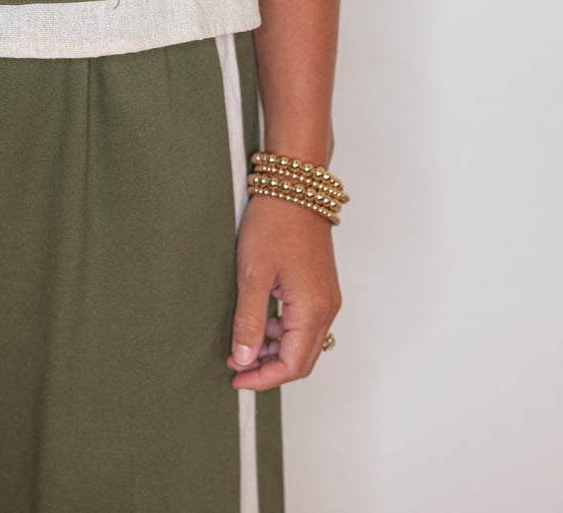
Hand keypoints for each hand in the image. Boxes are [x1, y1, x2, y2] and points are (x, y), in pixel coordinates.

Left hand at [226, 192, 340, 389]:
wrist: (295, 184)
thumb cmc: (275, 223)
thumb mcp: (253, 274)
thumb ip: (249, 321)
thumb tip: (244, 359)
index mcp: (312, 311)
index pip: (291, 366)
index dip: (262, 378)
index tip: (236, 378)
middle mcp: (327, 309)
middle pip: (301, 360)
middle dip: (268, 369)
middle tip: (237, 366)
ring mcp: (326, 297)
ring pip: (304, 343)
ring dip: (275, 350)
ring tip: (243, 344)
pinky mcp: (321, 286)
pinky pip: (305, 323)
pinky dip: (283, 331)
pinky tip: (260, 320)